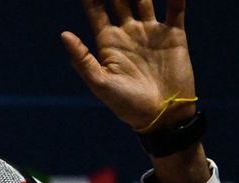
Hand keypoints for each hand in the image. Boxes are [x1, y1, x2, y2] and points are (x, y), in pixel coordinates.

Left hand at [61, 0, 194, 130]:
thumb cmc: (126, 104)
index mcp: (107, 42)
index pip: (96, 10)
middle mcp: (128, 32)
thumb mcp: (99, 83)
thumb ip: (81, 59)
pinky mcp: (174, 34)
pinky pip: (175, 7)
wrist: (161, 115)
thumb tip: (63, 34)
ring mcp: (151, 31)